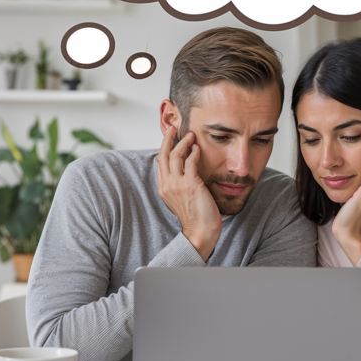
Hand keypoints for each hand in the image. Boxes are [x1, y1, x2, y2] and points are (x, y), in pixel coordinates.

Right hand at [156, 127, 221, 260]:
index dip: (164, 148)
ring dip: (183, 142)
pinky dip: (194, 152)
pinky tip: (198, 148)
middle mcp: (167, 185)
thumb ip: (177, 184)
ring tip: (190, 135)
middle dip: (168, 139)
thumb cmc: (194, 217)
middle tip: (174, 128)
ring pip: (175, 155)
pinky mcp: (191, 184)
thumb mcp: (180, 198)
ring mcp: (177, 184)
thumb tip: (179, 169)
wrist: (200, 232)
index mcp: (163, 188)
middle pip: (163, 155)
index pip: (160, 163)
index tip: (170, 138)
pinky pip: (190, 162)